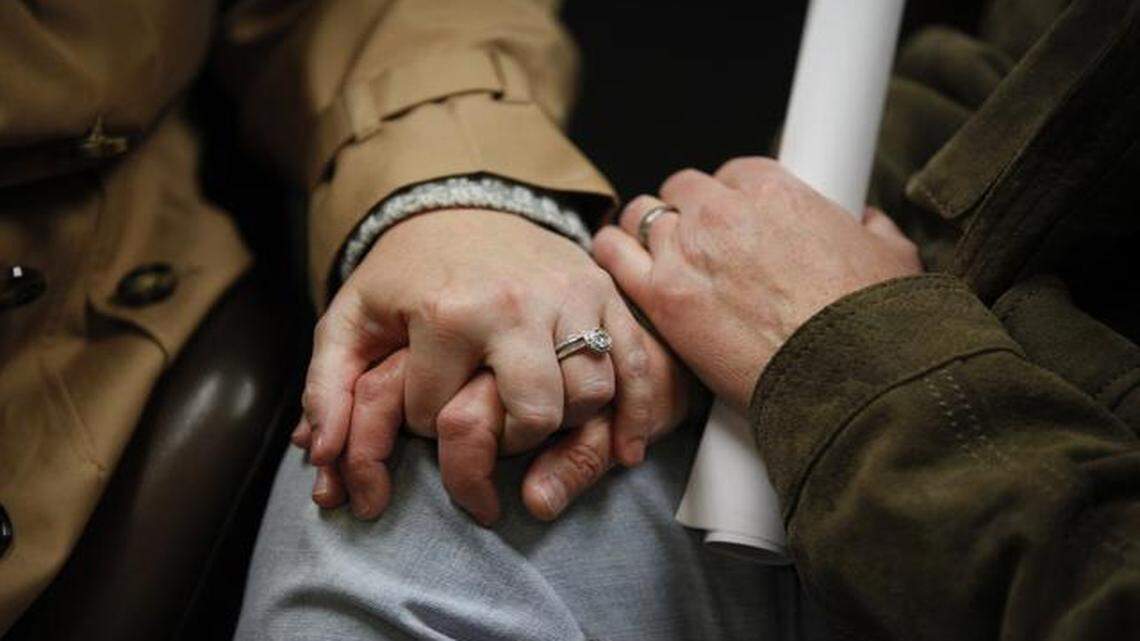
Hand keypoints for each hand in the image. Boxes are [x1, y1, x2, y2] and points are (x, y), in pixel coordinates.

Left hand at [295, 209, 691, 521]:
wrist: (459, 200)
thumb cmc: (403, 271)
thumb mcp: (351, 318)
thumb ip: (325, 386)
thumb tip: (316, 456)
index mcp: (447, 313)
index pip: (441, 418)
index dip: (426, 422)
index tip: (425, 398)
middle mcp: (514, 305)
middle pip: (532, 415)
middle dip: (507, 439)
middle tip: (492, 427)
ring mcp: (567, 295)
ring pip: (589, 393)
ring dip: (566, 424)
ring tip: (541, 422)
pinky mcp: (603, 291)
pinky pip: (636, 363)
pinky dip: (637, 410)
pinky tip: (625, 446)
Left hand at [593, 157, 921, 410]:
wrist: (848, 374)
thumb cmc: (872, 321)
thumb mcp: (892, 257)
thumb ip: (872, 229)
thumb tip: (868, 223)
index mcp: (774, 189)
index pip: (731, 175)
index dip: (730, 203)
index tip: (734, 226)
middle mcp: (722, 210)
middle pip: (683, 192)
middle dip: (688, 215)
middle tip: (698, 249)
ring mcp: (686, 250)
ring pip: (643, 216)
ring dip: (648, 233)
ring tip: (655, 255)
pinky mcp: (661, 296)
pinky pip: (612, 253)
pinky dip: (610, 252)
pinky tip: (615, 260)